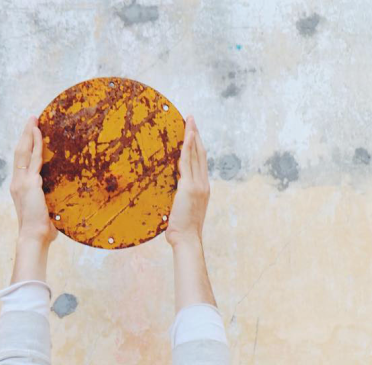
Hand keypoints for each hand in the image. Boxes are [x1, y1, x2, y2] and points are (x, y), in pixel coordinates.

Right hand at [10, 115, 57, 244]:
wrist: (34, 237)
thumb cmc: (43, 230)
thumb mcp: (46, 211)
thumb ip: (50, 201)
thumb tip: (62, 200)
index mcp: (20, 188)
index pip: (21, 162)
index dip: (25, 147)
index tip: (31, 135)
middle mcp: (17, 182)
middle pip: (19, 152)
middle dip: (25, 134)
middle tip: (32, 119)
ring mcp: (22, 182)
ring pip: (24, 151)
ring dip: (29, 134)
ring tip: (34, 120)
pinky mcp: (29, 183)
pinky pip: (34, 158)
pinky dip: (36, 144)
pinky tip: (40, 134)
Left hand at [165, 115, 209, 248]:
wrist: (187, 240)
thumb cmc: (181, 231)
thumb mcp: (180, 212)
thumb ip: (177, 201)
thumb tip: (168, 197)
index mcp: (202, 190)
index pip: (200, 163)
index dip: (197, 147)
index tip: (194, 134)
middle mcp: (203, 185)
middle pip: (201, 154)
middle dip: (197, 135)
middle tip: (192, 118)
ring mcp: (197, 185)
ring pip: (196, 154)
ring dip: (193, 135)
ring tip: (189, 120)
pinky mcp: (189, 187)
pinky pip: (188, 162)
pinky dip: (188, 147)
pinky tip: (186, 135)